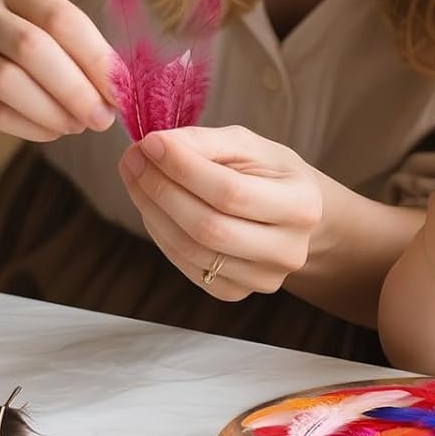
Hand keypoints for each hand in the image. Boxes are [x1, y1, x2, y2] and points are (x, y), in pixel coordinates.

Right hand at [0, 0, 116, 146]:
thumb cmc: (10, 61)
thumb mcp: (45, 42)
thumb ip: (79, 56)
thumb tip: (121, 91)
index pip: (63, 18)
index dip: (97, 58)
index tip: (123, 92)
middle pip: (34, 47)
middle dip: (76, 87)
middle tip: (103, 119)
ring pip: (8, 79)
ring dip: (53, 109)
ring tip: (77, 126)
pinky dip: (30, 126)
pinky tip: (51, 133)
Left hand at [117, 125, 321, 300]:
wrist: (292, 215)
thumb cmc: (270, 174)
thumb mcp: (249, 146)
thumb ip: (205, 142)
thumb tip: (157, 146)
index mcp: (302, 205)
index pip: (231, 192)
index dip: (184, 168)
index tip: (151, 143)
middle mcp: (288, 250)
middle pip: (208, 227)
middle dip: (160, 190)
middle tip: (133, 159)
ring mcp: (263, 278)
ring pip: (191, 250)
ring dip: (152, 211)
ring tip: (136, 177)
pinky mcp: (236, 293)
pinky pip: (187, 266)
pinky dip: (161, 234)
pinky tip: (153, 207)